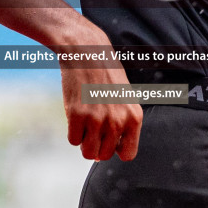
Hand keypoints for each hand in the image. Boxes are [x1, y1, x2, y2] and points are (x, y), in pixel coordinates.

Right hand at [53, 23, 142, 160]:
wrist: (87, 51)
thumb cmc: (106, 76)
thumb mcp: (124, 99)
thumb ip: (120, 126)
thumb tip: (101, 155)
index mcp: (134, 118)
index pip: (128, 154)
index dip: (115, 149)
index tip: (108, 138)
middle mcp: (118, 121)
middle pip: (104, 156)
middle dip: (96, 146)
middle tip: (92, 127)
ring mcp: (97, 119)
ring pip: (88, 153)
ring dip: (84, 142)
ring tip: (85, 123)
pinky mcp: (78, 115)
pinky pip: (73, 141)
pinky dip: (72, 132)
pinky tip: (76, 114)